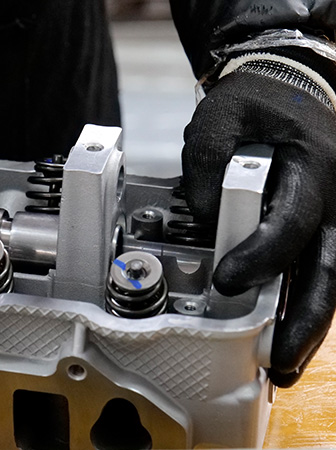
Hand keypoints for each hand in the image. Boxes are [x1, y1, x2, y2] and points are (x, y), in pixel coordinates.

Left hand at [182, 53, 335, 386]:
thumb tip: (203, 221)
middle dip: (304, 320)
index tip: (227, 281)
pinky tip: (284, 338)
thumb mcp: (218, 118)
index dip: (261, 256)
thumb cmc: (254, 102)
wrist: (289, 86)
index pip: (293, 221)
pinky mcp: (325, 229)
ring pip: (330, 280)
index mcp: (315, 166)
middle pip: (329, 269)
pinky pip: (319, 273)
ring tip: (282, 365)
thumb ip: (204, 165)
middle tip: (277, 359)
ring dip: (308, 326)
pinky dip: (302, 308)